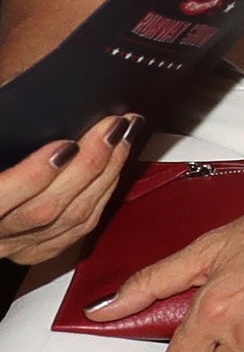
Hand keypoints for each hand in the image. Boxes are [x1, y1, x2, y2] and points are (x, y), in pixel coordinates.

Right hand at [0, 111, 133, 265]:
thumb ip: (3, 137)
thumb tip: (14, 100)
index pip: (1, 198)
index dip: (34, 175)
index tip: (64, 144)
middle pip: (46, 209)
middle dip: (88, 165)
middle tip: (113, 125)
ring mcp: (15, 247)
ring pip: (70, 219)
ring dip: (105, 174)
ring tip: (123, 135)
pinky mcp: (33, 252)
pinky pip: (78, 229)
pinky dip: (102, 195)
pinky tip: (116, 166)